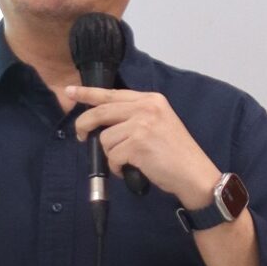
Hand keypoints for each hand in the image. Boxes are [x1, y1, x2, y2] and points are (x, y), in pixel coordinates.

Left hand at [64, 85, 217, 210]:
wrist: (194, 174)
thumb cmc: (176, 153)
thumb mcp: (159, 123)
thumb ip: (135, 116)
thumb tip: (103, 122)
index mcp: (151, 99)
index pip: (112, 94)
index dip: (88, 93)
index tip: (71, 91)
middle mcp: (146, 107)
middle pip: (101, 112)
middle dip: (84, 125)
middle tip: (81, 137)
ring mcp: (142, 124)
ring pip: (105, 138)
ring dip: (111, 154)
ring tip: (127, 161)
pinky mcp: (138, 144)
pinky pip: (112, 156)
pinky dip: (117, 167)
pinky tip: (131, 169)